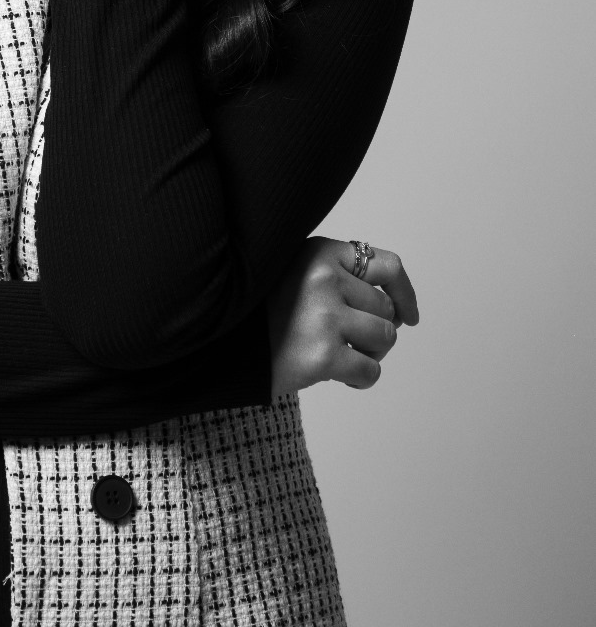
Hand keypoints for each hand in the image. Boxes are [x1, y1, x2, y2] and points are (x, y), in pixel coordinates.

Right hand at [266, 237, 419, 396]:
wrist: (222, 345)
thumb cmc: (265, 312)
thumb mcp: (296, 270)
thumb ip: (338, 273)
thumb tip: (396, 304)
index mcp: (320, 253)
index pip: (387, 265)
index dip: (405, 293)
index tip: (409, 315)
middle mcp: (325, 278)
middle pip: (386, 309)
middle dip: (377, 330)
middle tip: (350, 342)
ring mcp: (325, 316)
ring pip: (385, 338)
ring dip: (371, 354)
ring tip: (342, 356)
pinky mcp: (323, 355)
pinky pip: (371, 371)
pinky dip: (361, 379)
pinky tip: (338, 375)